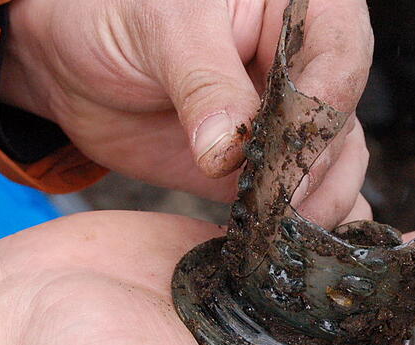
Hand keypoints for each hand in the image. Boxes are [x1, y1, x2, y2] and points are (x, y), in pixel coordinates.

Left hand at [0, 0, 372, 228]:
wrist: (72, 61)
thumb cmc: (117, 14)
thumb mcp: (161, 30)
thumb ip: (204, 85)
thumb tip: (230, 154)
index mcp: (299, 8)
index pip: (339, 57)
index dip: (319, 111)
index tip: (284, 157)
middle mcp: (308, 63)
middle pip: (342, 121)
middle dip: (313, 170)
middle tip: (275, 212)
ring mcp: (290, 119)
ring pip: (334, 166)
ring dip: (312, 207)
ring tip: (274, 239)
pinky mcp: (266, 167)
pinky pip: (300, 198)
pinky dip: (298, 227)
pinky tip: (282, 250)